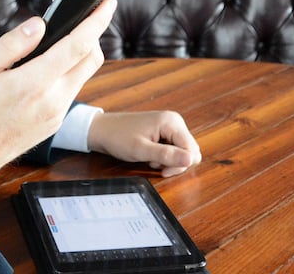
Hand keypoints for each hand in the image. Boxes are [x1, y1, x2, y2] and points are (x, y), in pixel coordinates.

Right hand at [0, 0, 117, 185]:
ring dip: (79, 55)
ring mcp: (57, 114)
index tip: (107, 3)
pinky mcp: (55, 123)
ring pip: (83, 75)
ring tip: (58, 42)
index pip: (77, 45)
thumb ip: (12, 45)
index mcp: (33, 83)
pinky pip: (71, 91)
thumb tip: (40, 24)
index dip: (97, 21)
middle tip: (81, 18)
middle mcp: (53, 100)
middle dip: (93, 34)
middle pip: (91, 59)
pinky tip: (47, 69)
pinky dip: (67, 74)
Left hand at [87, 111, 201, 176]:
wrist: (101, 130)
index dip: (181, 165)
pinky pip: (173, 149)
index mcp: (171, 122)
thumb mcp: (141, 150)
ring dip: (169, 161)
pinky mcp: (164, 132)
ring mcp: (169, 126)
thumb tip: (190, 160)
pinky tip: (150, 156)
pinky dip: (164, 157)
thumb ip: (166, 155)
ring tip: (150, 160)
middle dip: (176, 164)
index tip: (163, 171)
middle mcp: (174, 121)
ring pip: (182, 152)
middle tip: (155, 166)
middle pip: (190, 151)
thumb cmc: (117, 137)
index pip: (192, 150)